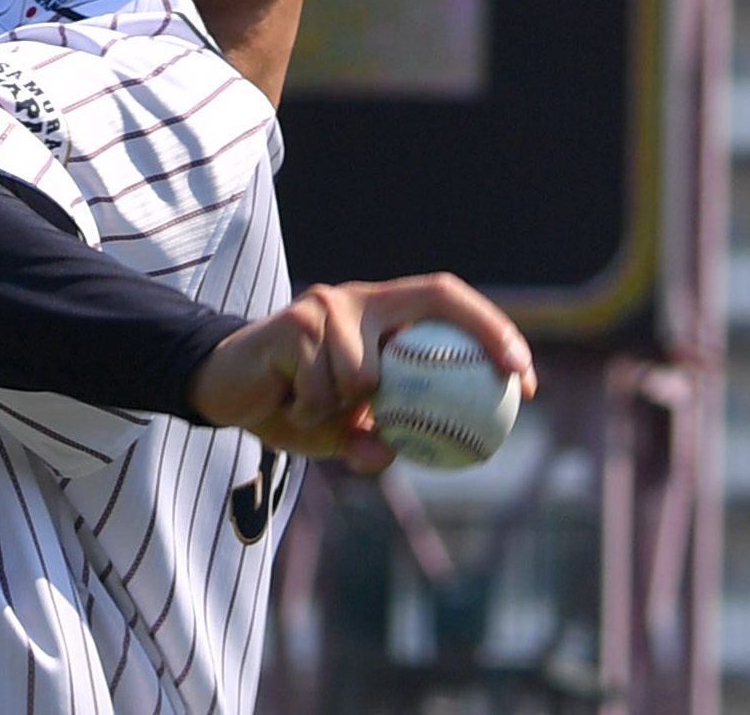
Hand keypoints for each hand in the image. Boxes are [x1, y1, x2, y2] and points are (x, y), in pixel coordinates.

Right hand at [185, 274, 534, 471]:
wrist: (224, 389)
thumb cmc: (292, 406)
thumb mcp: (340, 432)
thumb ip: (371, 440)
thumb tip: (392, 454)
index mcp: (378, 315)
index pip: (444, 303)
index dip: (490, 329)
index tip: (525, 377)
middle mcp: (358, 299)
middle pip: (433, 295)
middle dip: (485, 329)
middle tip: (513, 377)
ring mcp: (327, 305)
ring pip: (370, 375)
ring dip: (348, 410)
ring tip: (315, 412)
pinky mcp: (294, 321)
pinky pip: (326, 386)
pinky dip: (314, 412)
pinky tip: (290, 406)